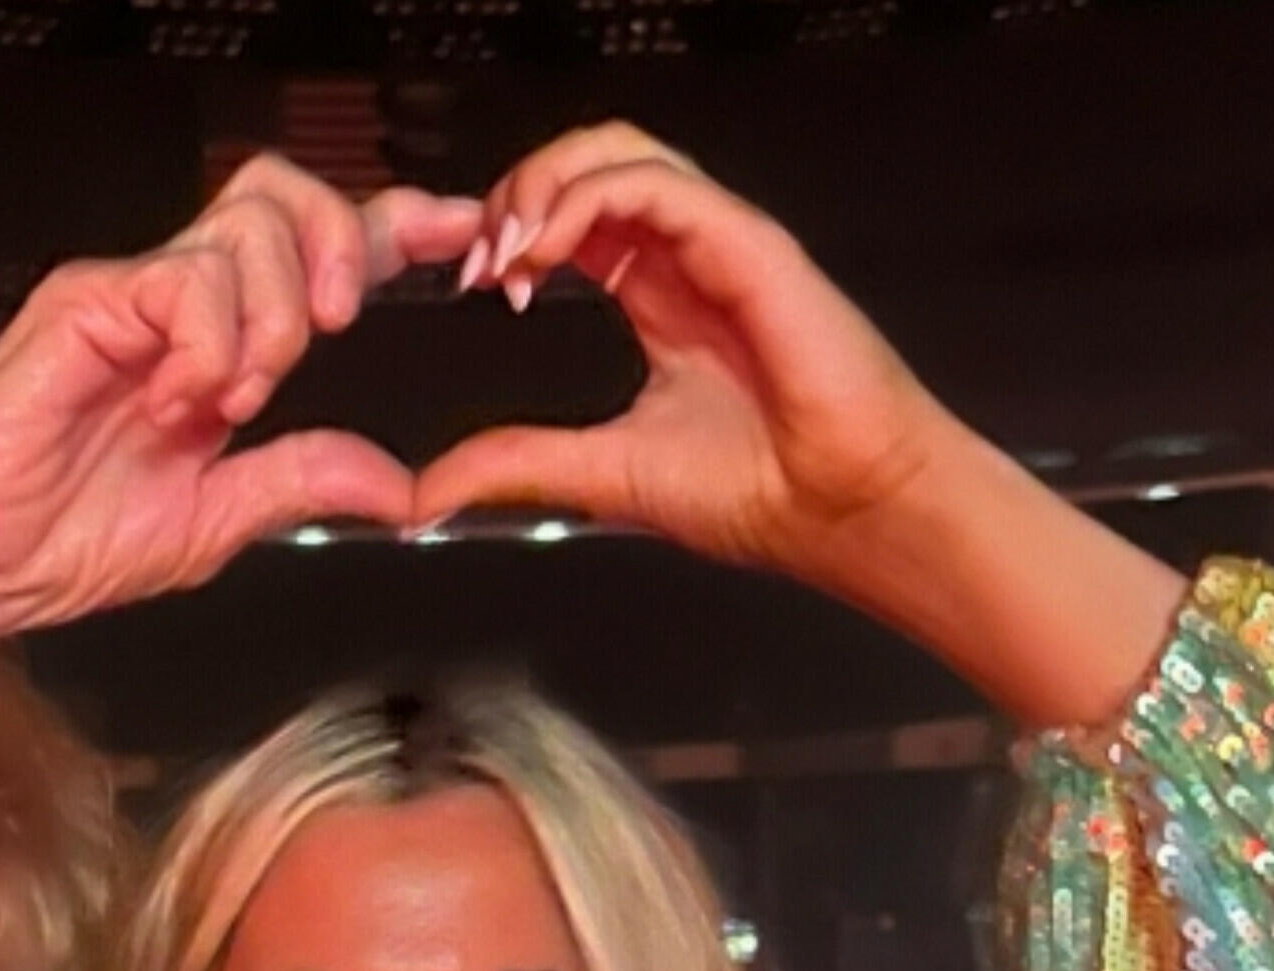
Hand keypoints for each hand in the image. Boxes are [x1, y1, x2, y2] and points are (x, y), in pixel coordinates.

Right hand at [0, 158, 483, 640]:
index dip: (391, 230)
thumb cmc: (68, 542)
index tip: (457, 232)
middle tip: (333, 326)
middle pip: (285, 195)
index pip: (314, 255)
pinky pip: (190, 282)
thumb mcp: (218, 522)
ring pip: (249, 232)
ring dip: (271, 322)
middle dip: (339, 244)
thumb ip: (302, 482)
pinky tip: (181, 402)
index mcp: (219, 349)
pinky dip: (211, 345)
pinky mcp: (92, 295)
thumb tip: (396, 485)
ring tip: (231, 403)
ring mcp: (135, 292)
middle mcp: (180, 304)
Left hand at [415, 124, 1186, 731]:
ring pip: (620, 154)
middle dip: (518, 193)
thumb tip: (428, 491)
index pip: (577, 218)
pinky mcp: (750, 244)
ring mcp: (722, 242)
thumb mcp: (605, 472)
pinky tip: (545, 250)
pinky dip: (588, 200)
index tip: (473, 286)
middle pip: (591, 164)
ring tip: (504, 249)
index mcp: (661, 297)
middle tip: (476, 260)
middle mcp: (689, 257)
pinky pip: (658, 186)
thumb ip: (520, 463)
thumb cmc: (761, 493)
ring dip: (545, 184)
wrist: (845, 512)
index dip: (514, 228)